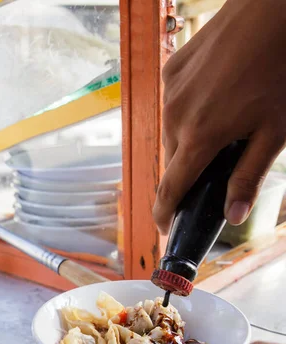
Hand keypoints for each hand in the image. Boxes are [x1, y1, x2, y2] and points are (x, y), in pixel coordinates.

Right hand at [154, 0, 285, 233]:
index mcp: (199, 136)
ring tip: (221, 132)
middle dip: (186, 176)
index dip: (164, 214)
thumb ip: (248, 177)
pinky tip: (214, 104)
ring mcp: (171, 89)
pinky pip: (173, 106)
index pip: (169, 190)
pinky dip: (188, 115)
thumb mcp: (273, 133)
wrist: (274, 10)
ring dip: (188, 144)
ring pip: (172, 134)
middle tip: (211, 176)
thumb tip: (233, 214)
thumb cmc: (281, 68)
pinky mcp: (173, 69)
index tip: (164, 227)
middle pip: (172, 163)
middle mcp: (175, 114)